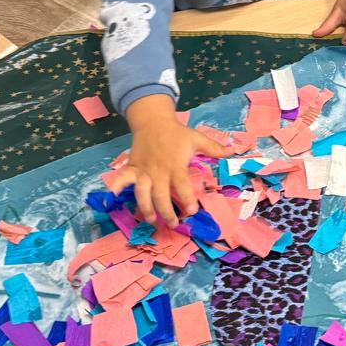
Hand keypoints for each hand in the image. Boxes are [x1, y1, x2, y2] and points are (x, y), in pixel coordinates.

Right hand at [119, 98, 230, 226]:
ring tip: (151, 220)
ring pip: (142, 193)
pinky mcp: (132, 168)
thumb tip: (233, 152)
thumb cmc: (176, 133)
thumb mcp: (196, 138)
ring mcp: (143, 171)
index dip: (187, 199)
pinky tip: (112, 199)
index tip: (192, 211)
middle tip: (174, 224)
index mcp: (175, 165)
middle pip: (160, 195)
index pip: (182, 185)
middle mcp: (158, 171)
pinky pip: (122, 179)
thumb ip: (214, 148)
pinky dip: (115, 188)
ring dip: (145, 208)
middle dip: (166, 212)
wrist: (153, 121)